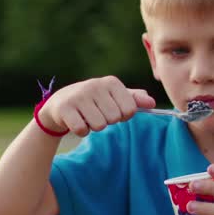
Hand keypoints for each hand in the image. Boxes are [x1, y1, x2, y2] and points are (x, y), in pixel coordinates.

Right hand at [38, 76, 155, 136]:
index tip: (113, 110)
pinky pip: (82, 130)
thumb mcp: (114, 97)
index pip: (130, 110)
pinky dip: (81, 131)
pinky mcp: (65, 108)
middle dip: (107, 122)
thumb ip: (133, 99)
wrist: (61, 101)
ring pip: (99, 125)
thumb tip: (152, 103)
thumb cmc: (94, 100)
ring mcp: (79, 96)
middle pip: (114, 119)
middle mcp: (95, 85)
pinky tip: (76, 121)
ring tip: (86, 117)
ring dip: (93, 127)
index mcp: (111, 82)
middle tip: (97, 114)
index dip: (123, 116)